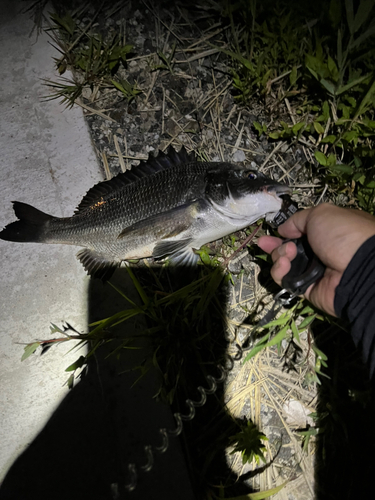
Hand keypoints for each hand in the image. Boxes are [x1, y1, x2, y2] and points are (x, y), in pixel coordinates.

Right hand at [258, 204, 374, 315]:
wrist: (358, 268)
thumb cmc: (342, 234)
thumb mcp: (320, 214)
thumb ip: (298, 219)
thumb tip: (283, 229)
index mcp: (329, 232)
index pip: (302, 231)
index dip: (286, 231)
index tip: (275, 231)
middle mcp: (321, 252)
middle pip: (290, 248)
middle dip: (275, 245)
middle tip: (265, 243)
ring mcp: (314, 272)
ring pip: (285, 264)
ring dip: (279, 256)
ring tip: (287, 253)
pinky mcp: (307, 289)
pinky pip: (286, 280)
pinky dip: (280, 271)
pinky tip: (284, 264)